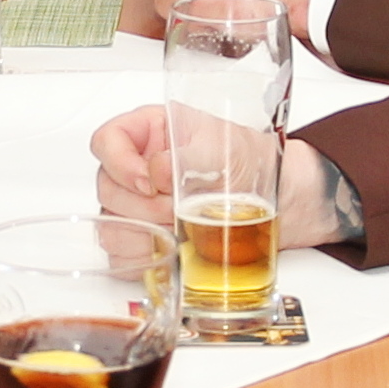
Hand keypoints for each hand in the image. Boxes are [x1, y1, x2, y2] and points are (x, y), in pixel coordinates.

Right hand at [87, 104, 337, 241]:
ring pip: (110, 221)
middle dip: (139, 204)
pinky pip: (122, 252)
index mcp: (152, 131)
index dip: (118, 162)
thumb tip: (157, 171)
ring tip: (176, 228)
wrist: (282, 197)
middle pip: (106, 185)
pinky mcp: (146, 235)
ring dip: (140, 231)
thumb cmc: (251, 160)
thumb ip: (186, 156)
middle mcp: (140, 165)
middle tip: (173, 208)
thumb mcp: (221, 146)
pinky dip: (141, 256)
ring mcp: (140, 202)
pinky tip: (167, 248)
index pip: (108, 140)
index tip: (147, 181)